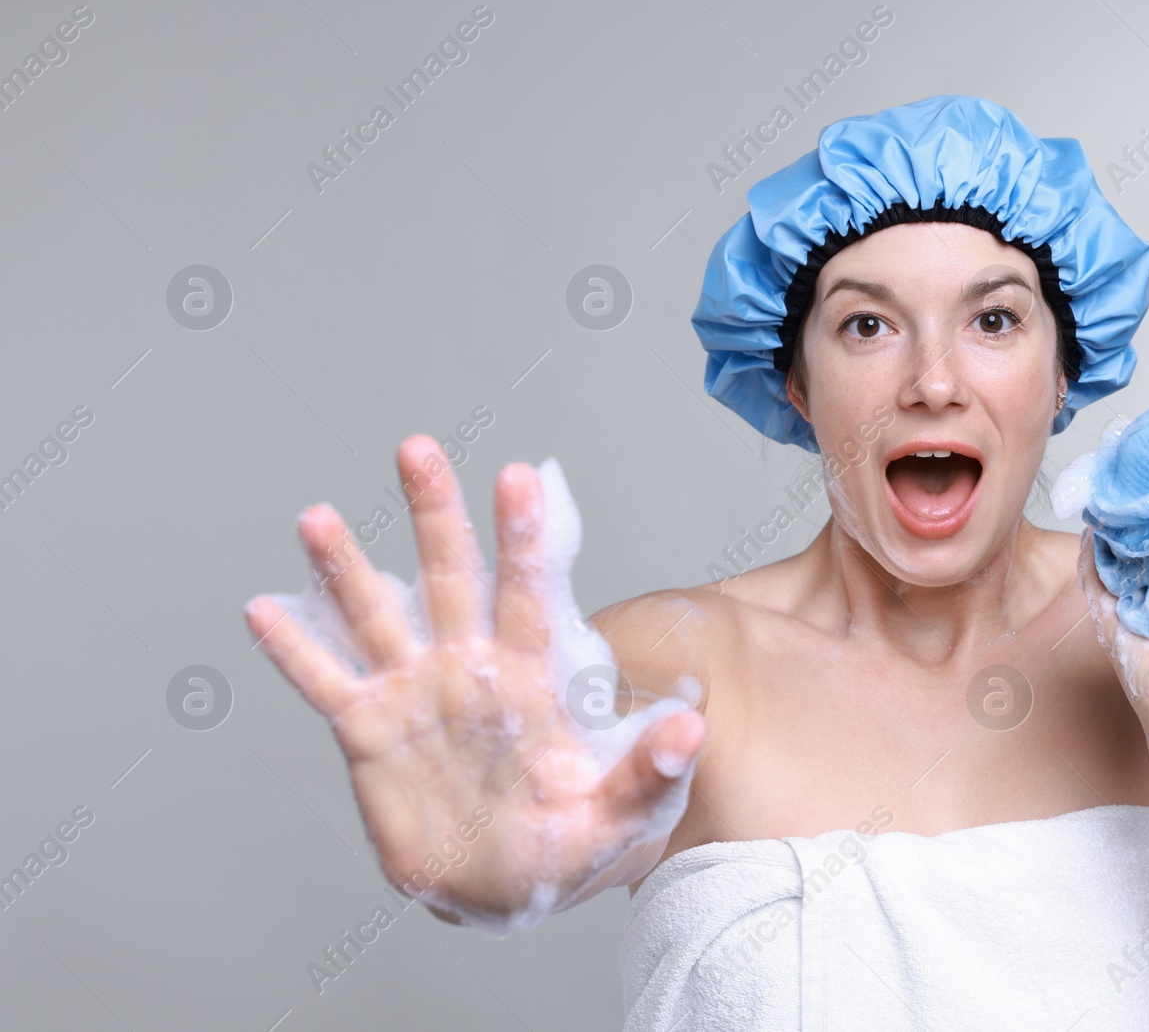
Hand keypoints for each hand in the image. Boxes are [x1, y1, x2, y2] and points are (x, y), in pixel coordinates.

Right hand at [243, 436, 704, 934]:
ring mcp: (417, 692)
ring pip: (378, 614)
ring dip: (346, 568)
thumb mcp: (621, 817)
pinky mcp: (370, 730)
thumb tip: (690, 728)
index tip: (517, 479)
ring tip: (318, 519)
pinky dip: (295, 650)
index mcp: (534, 677)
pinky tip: (264, 609)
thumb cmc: (570, 846)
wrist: (505, 891)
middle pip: (451, 576)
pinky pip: (326, 682)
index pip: (530, 594)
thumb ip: (650, 773)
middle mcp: (471, 666)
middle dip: (435, 515)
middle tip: (418, 450)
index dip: (521, 539)